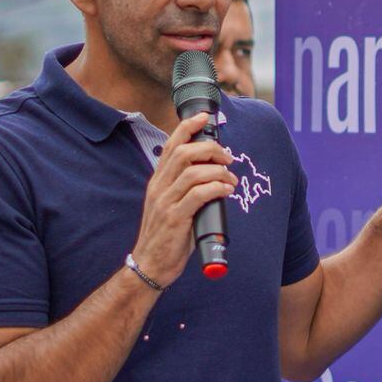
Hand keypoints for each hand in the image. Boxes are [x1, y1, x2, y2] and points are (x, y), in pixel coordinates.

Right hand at [130, 113, 236, 286]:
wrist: (150, 264)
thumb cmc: (167, 235)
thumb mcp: (172, 204)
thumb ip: (187, 188)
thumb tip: (216, 174)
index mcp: (158, 181)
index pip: (170, 145)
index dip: (188, 127)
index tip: (205, 117)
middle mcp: (159, 187)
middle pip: (184, 153)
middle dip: (211, 149)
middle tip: (228, 158)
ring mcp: (165, 202)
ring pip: (193, 172)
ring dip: (218, 171)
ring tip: (231, 180)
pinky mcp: (175, 218)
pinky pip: (198, 194)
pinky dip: (216, 188)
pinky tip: (226, 191)